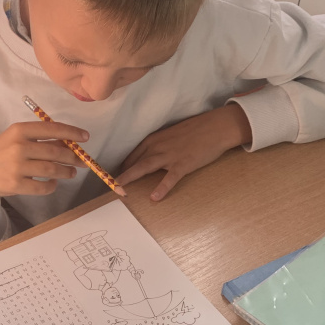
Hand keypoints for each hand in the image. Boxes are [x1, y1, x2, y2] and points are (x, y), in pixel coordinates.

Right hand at [0, 121, 87, 218]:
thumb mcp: (15, 140)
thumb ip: (38, 140)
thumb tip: (68, 142)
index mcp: (19, 130)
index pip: (52, 129)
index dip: (72, 133)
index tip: (86, 137)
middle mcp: (19, 146)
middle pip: (55, 151)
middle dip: (73, 157)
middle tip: (81, 162)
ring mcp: (17, 166)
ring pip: (52, 170)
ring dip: (66, 172)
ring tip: (70, 173)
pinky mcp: (16, 184)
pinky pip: (43, 187)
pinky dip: (52, 186)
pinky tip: (52, 183)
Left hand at [116, 104, 251, 200]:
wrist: (216, 127)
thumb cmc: (195, 131)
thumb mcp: (171, 136)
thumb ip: (158, 146)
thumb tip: (149, 158)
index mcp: (154, 140)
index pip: (132, 156)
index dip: (122, 168)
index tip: (112, 178)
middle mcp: (158, 147)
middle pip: (134, 162)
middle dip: (120, 175)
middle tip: (108, 186)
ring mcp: (170, 155)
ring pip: (145, 167)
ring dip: (131, 178)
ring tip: (119, 189)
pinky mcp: (183, 164)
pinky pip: (170, 178)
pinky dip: (162, 187)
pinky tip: (154, 197)